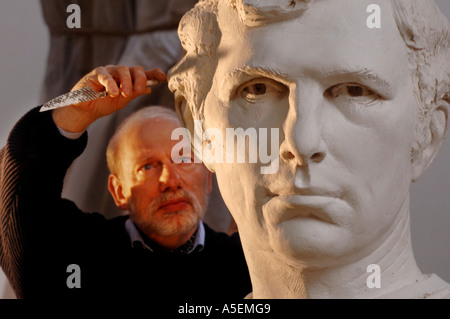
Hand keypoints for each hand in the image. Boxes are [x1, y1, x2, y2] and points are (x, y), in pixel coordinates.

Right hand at [52, 65, 166, 132]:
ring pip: (123, 69)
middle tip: (136, 92)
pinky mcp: (96, 74)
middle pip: (136, 69)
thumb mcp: (123, 100)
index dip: (154, 74)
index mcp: (129, 79)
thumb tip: (149, 89)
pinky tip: (113, 93)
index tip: (163, 78)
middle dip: (139, 80)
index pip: (144, 73)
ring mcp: (109, 71)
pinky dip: (111, 84)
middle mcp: (120, 73)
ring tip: (125, 94)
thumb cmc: (104, 103)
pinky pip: (105, 75)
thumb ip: (134, 93)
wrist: (86, 109)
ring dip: (127, 82)